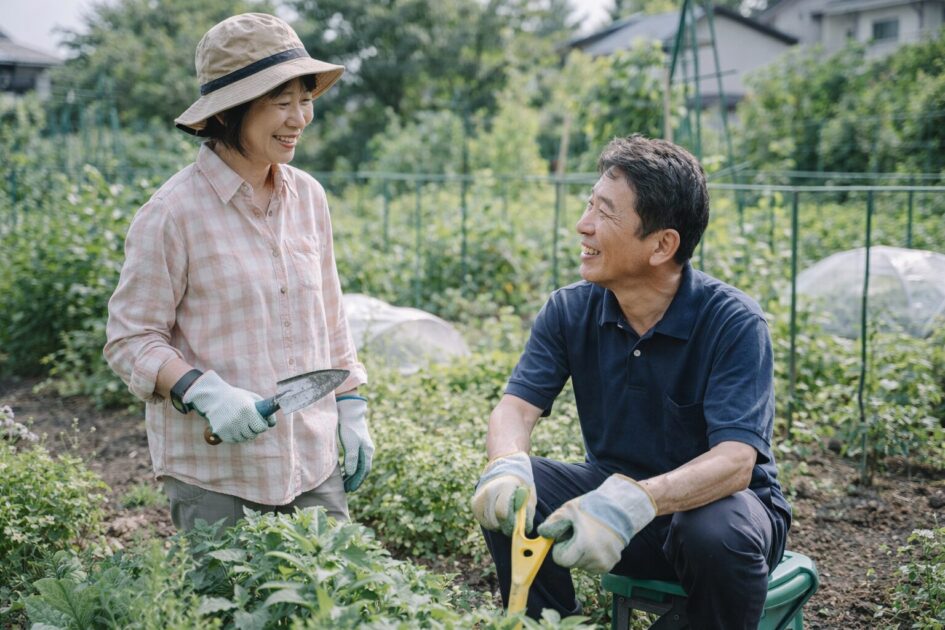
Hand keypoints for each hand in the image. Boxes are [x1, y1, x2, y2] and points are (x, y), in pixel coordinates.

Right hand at [182, 371, 270, 443]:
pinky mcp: (220, 432)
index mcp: (248, 410)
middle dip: (255, 430)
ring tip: (243, 424)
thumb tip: (272, 424)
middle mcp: (238, 420)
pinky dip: (236, 436)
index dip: (263, 426)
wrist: (214, 397)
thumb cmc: (238, 397)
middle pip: (253, 435)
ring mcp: (228, 427)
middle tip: (252, 424)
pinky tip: (234, 427)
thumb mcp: (253, 398)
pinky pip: (234, 440)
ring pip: (243, 439)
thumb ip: (266, 410)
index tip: (261, 423)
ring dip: (245, 434)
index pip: (261, 428)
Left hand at [336, 395, 373, 491]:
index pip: (364, 470)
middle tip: (347, 489)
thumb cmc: (349, 427)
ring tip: (345, 483)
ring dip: (352, 475)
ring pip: (359, 465)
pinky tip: (344, 471)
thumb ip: (351, 458)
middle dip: (356, 480)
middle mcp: (367, 450)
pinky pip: (355, 460)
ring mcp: (362, 447)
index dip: (358, 480)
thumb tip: (352, 473)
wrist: (349, 412)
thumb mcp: (350, 443)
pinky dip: (350, 467)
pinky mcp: (356, 444)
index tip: (351, 489)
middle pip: (362, 469)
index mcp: (367, 451)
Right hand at [471, 451, 535, 536]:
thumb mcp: (529, 494)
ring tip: (507, 517)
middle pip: (495, 520)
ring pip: (489, 523)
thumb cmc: (520, 484)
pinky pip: (483, 522)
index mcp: (504, 486)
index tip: (518, 524)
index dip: (511, 523)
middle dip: (506, 527)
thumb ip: (527, 511)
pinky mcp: (474, 504)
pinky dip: (492, 523)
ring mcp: (479, 497)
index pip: (502, 512)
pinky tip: (498, 516)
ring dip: (499, 525)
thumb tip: (525, 529)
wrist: (504, 468)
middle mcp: (489, 491)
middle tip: (513, 523)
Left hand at [537, 474, 656, 573]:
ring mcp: (605, 563)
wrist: (618, 510)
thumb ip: (553, 523)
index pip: (561, 560)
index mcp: (584, 545)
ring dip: (581, 554)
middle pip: (571, 564)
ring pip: (581, 565)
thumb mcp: (569, 510)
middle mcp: (596, 558)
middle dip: (570, 551)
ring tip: (589, 536)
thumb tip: (541, 533)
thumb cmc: (591, 509)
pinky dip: (591, 557)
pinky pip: (592, 566)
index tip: (567, 537)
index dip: (560, 548)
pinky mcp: (610, 565)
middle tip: (578, 534)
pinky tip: (596, 543)